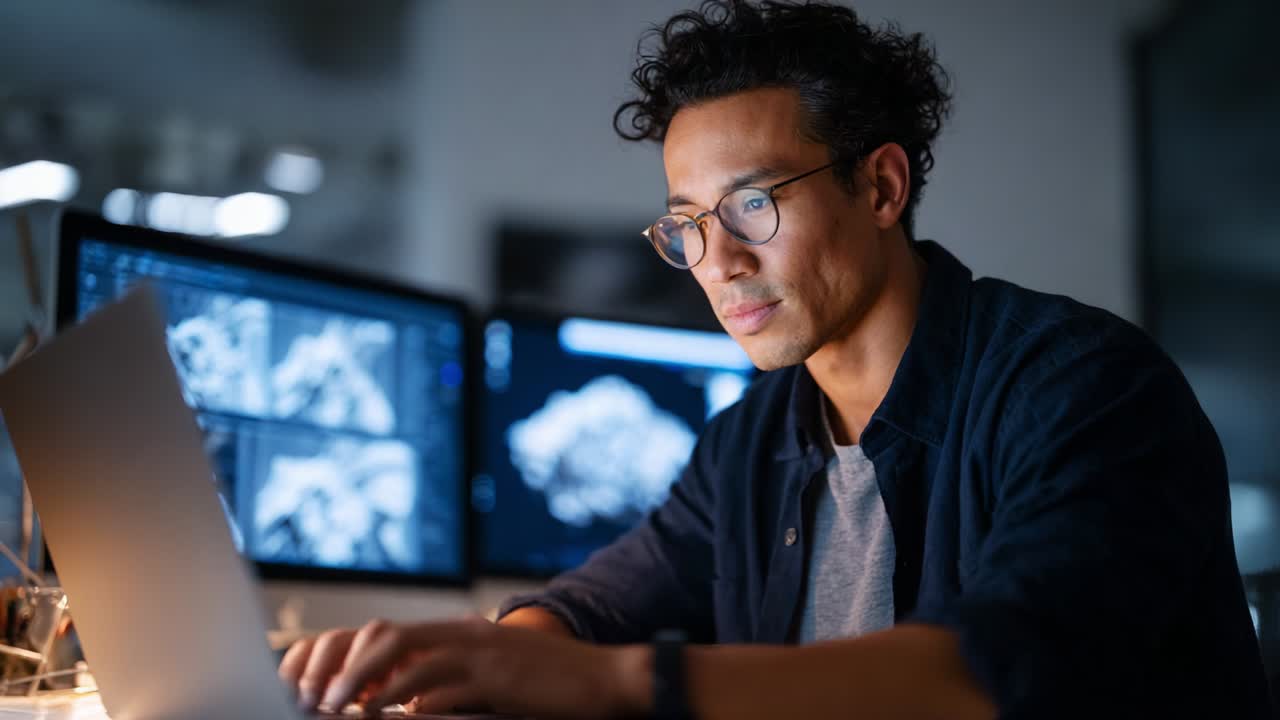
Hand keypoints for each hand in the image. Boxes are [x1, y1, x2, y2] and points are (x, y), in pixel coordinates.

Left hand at [278, 617, 650, 717]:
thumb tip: (401, 700)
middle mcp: (464, 635)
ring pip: (408, 657)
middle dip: (348, 667)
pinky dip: (417, 705)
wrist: (602, 678)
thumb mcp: (490, 674)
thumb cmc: (546, 683)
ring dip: (369, 685)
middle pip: (388, 636)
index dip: (350, 655)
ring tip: (346, 710)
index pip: (389, 632)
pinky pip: (445, 689)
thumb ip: (448, 679)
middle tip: (321, 699)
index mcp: (458, 633)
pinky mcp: (498, 678)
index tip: (324, 685)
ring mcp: (482, 653)